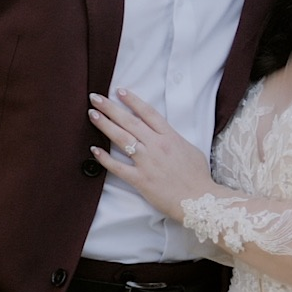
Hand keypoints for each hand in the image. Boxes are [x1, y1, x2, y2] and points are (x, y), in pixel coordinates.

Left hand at [88, 89, 220, 219]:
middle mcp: (156, 145)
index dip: (132, 100)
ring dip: (105, 125)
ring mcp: (147, 162)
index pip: (148, 113)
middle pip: (129, 121)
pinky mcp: (140, 179)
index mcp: (170, 137)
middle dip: (111, 107)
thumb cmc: (198, 177)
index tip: (119, 91)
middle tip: (96, 98)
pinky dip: (104, 158)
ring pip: (121, 138)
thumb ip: (175, 139)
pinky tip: (94, 150)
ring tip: (92, 114)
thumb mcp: (191, 149)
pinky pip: (118, 167)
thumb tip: (165, 134)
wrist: (199, 200)